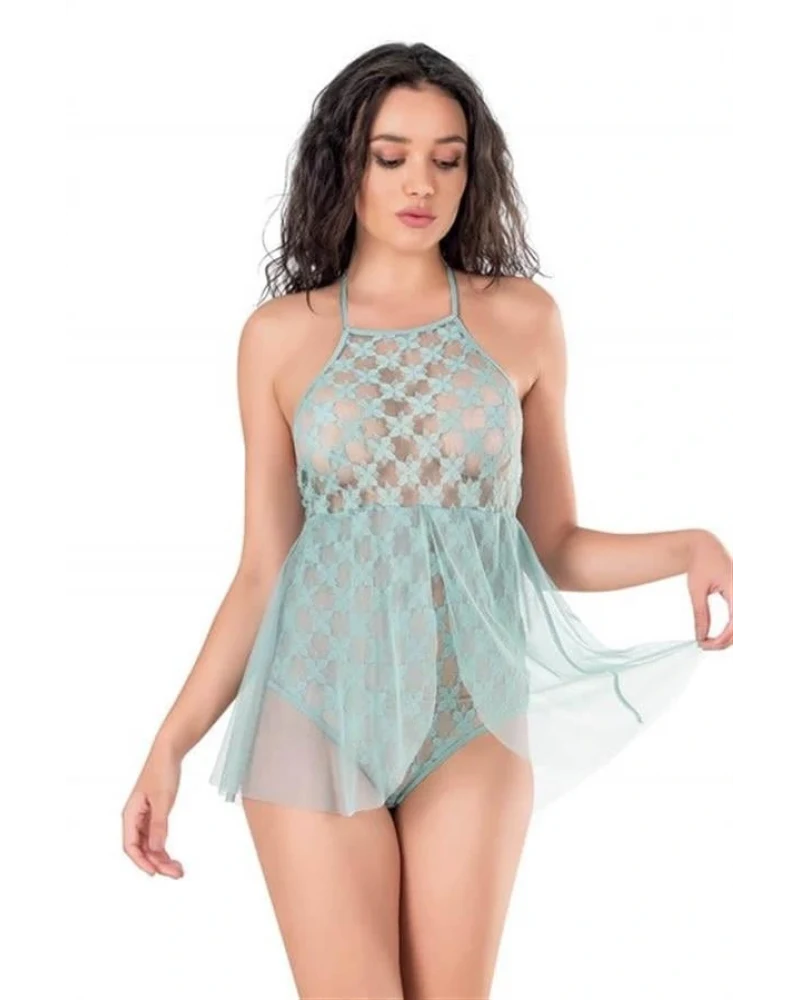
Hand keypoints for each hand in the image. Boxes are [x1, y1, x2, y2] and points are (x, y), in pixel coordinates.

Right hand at [122, 740, 184, 877]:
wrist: (168, 753)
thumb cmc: (162, 771)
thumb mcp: (163, 799)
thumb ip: (159, 824)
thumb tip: (157, 849)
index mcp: (130, 814)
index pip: (130, 846)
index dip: (141, 862)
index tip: (155, 873)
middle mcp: (134, 819)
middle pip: (142, 850)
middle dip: (157, 864)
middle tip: (177, 873)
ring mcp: (143, 818)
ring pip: (149, 846)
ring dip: (162, 859)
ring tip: (179, 870)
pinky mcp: (153, 815)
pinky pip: (155, 838)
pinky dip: (164, 849)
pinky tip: (173, 858)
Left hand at [686, 530, 735, 650]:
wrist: (705, 548)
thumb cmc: (700, 564)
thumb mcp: (696, 590)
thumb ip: (700, 614)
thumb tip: (700, 635)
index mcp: (735, 589)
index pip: (734, 623)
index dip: (720, 638)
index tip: (704, 644)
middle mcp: (744, 593)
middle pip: (740, 628)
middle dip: (722, 642)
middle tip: (703, 646)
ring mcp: (744, 595)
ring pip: (741, 626)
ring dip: (726, 638)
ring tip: (707, 642)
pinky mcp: (741, 598)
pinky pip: (739, 619)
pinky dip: (729, 631)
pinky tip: (715, 636)